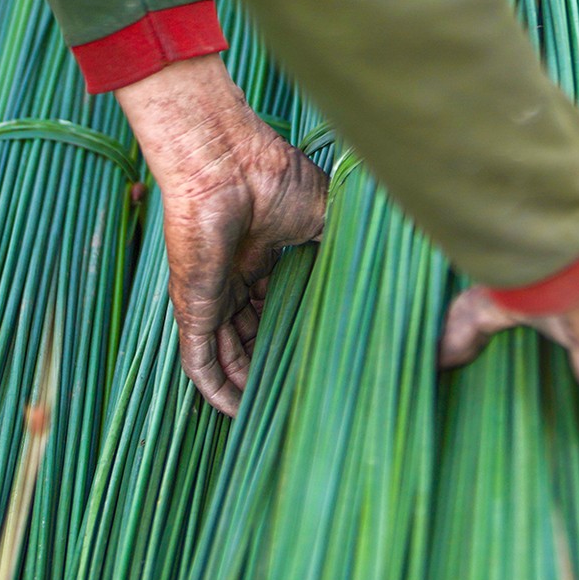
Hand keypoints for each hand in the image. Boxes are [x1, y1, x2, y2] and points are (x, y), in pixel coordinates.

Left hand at [115, 56, 327, 413]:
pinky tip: (233, 413)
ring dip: (242, 385)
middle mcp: (233, 276)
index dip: (290, 331)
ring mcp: (210, 293)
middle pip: (249, 333)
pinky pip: (199, 359)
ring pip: (224, 353)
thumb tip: (386, 269)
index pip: (273, 305)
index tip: (315, 354)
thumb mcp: (327, 215)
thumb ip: (346, 246)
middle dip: (266, 364)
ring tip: (267, 417)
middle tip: (295, 393)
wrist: (226, 162)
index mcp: (261, 253)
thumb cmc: (272, 177)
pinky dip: (214, 388)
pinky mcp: (193, 306)